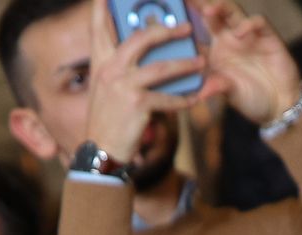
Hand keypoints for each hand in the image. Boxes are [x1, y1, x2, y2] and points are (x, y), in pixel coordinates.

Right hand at [85, 0, 205, 163]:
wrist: (101, 153)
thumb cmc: (108, 120)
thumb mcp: (106, 89)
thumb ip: (120, 68)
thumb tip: (146, 53)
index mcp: (101, 63)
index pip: (100, 27)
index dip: (103, 7)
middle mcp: (110, 70)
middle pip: (141, 39)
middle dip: (166, 30)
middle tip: (186, 27)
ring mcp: (123, 86)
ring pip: (162, 68)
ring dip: (185, 64)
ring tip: (202, 62)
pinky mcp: (137, 105)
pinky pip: (168, 98)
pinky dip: (184, 99)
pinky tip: (195, 98)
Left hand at [198, 1, 301, 126]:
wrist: (280, 105)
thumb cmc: (251, 99)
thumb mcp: (230, 94)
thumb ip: (216, 87)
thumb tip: (199, 94)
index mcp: (216, 50)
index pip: (198, 31)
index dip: (186, 20)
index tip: (174, 8)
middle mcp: (230, 39)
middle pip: (214, 14)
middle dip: (201, 4)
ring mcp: (248, 36)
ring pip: (233, 12)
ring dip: (221, 7)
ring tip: (208, 11)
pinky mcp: (267, 37)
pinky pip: (258, 22)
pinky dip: (249, 24)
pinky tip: (240, 33)